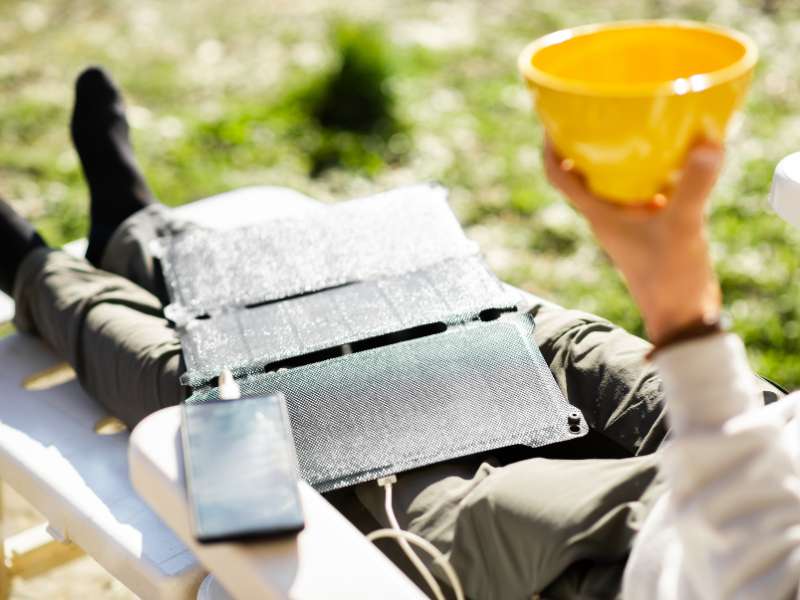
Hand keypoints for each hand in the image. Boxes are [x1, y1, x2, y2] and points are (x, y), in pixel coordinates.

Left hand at [542, 138, 724, 344]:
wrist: (682, 318)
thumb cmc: (670, 280)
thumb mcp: (681, 227)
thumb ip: (692, 186)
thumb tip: (707, 144)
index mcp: (598, 214)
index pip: (559, 176)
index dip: (550, 147)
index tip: (554, 118)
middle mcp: (606, 216)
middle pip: (583, 172)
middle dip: (587, 142)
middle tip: (600, 110)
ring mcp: (627, 223)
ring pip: (613, 182)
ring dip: (619, 156)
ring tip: (636, 124)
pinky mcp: (649, 228)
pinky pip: (640, 191)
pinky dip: (649, 172)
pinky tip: (674, 157)